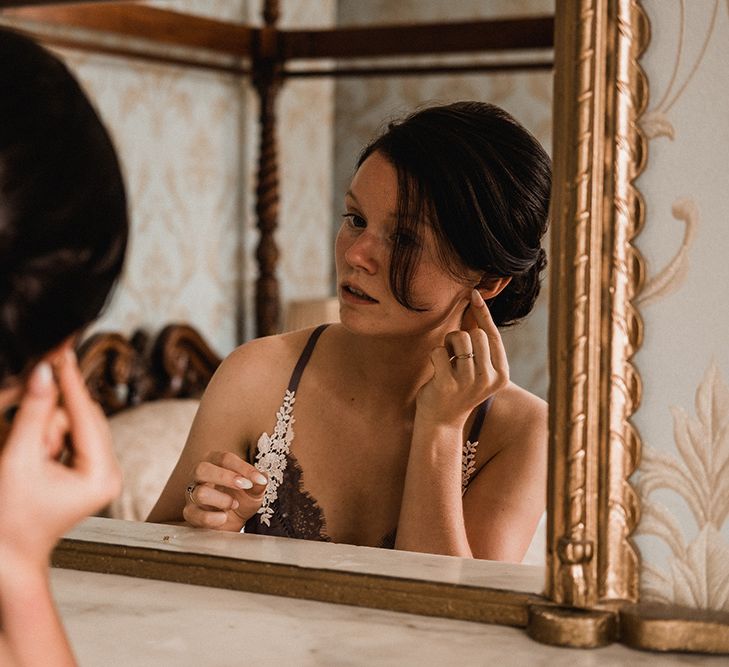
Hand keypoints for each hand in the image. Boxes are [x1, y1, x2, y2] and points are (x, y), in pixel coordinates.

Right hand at [0, 349, 121, 569]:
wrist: (7, 559)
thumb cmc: (8, 520)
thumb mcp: (18, 460)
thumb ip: (32, 413)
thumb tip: (44, 372)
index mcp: (102, 474)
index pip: (87, 415)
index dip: (71, 382)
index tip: (62, 352)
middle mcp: (110, 472)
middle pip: (84, 418)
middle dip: (54, 412)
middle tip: (35, 401)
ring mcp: (101, 473)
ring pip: (75, 426)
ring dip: (47, 428)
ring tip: (28, 457)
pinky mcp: (88, 473)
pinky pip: (70, 440)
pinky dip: (50, 436)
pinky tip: (34, 452)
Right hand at [183, 452, 267, 530]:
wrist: (231, 526)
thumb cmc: (241, 502)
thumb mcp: (254, 493)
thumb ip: (258, 484)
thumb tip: (264, 476)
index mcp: (215, 463)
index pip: (225, 458)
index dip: (243, 468)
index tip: (259, 480)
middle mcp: (200, 477)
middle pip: (202, 469)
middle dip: (226, 477)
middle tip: (245, 486)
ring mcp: (192, 495)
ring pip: (200, 493)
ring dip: (222, 500)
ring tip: (234, 505)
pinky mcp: (190, 513)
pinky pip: (194, 514)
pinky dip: (213, 518)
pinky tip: (223, 518)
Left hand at [416, 289, 508, 426]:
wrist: (441, 422)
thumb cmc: (458, 388)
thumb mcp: (476, 368)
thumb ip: (479, 342)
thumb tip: (475, 303)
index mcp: (502, 374)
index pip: (494, 336)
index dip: (484, 313)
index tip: (473, 293)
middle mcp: (489, 378)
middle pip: (476, 334)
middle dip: (460, 337)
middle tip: (454, 354)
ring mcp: (469, 382)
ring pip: (459, 338)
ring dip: (448, 344)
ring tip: (446, 361)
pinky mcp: (447, 384)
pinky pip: (439, 351)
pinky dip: (434, 355)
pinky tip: (436, 371)